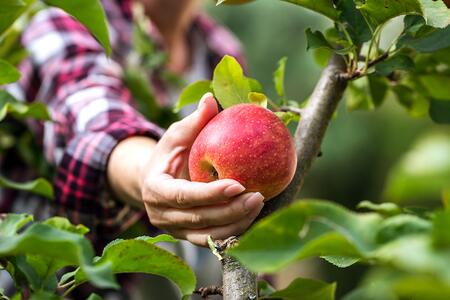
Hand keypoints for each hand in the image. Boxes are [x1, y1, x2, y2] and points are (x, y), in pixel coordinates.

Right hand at [139, 93, 264, 245]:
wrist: (153, 182)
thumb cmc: (168, 154)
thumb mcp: (176, 136)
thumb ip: (194, 122)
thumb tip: (211, 99)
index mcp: (155, 190)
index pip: (182, 196)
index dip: (210, 193)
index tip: (238, 184)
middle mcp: (162, 215)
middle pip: (200, 218)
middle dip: (231, 210)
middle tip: (259, 196)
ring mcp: (175, 230)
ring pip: (209, 235)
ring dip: (237, 223)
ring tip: (260, 205)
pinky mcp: (188, 237)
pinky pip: (213, 240)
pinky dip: (234, 232)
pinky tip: (253, 218)